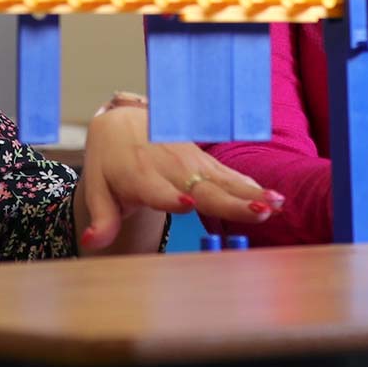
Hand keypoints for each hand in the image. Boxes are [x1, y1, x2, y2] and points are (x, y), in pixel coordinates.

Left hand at [75, 106, 282, 251]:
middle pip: (201, 187)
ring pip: (223, 180)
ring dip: (251, 192)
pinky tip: (276, 198)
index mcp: (139, 177)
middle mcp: (169, 168)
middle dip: (229, 201)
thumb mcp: (98, 189)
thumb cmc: (110, 163)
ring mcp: (191, 163)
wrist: (122, 124)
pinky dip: (252, 186)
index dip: (170, 198)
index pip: (156, 190)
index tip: (187, 205)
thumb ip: (102, 219)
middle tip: (257, 212)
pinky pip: (230, 175)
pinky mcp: (204, 161)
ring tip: (276, 204)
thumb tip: (91, 242)